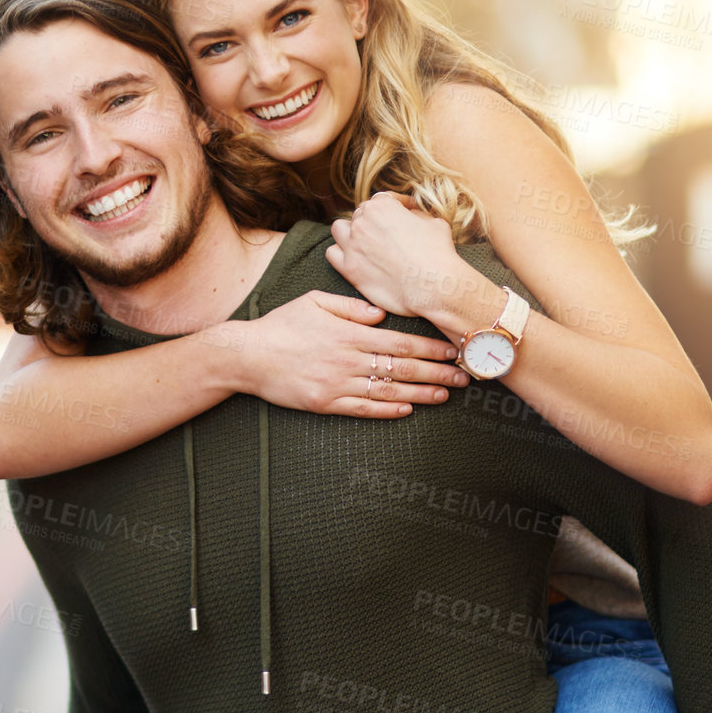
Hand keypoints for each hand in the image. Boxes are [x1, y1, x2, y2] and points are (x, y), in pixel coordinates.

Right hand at [228, 291, 467, 417]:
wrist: (247, 356)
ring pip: (388, 391)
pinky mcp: (325, 403)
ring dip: (420, 394)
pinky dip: (387, 410)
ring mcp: (337, 384)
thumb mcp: (314, 301)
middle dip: (437, 373)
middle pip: (402, 368)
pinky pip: (363, 409)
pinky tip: (407, 409)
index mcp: (350, 333)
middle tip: (464, 377)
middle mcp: (348, 360)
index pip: (401, 343)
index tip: (453, 351)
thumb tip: (381, 314)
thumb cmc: (281, 325)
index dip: (431, 348)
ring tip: (444, 396)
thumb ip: (351, 307)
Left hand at [326, 191, 481, 318]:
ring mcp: (352, 245)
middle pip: (361, 214)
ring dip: (350, 232)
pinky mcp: (348, 269)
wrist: (433, 286)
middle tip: (387, 233)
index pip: (383, 199)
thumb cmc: (438, 253)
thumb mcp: (434, 222)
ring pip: (339, 230)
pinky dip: (340, 253)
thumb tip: (412, 214)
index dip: (396, 207)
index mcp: (381, 206)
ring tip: (364, 242)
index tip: (404, 215)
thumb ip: (417, 214)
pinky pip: (332, 254)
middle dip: (374, 221)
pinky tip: (354, 258)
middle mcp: (362, 222)